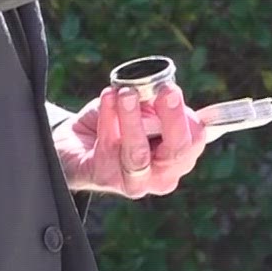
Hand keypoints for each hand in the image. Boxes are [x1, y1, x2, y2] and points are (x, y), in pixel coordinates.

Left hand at [54, 81, 205, 198]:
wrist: (76, 144)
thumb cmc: (116, 123)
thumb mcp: (140, 107)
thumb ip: (152, 101)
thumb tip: (157, 91)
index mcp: (179, 156)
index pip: (195, 139)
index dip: (185, 116)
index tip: (170, 88)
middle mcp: (163, 175)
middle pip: (176, 152)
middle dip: (172, 119)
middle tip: (166, 91)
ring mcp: (135, 182)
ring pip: (139, 154)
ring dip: (133, 120)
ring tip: (126, 93)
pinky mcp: (106, 178)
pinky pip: (108, 147)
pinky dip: (108, 117)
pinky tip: (107, 97)